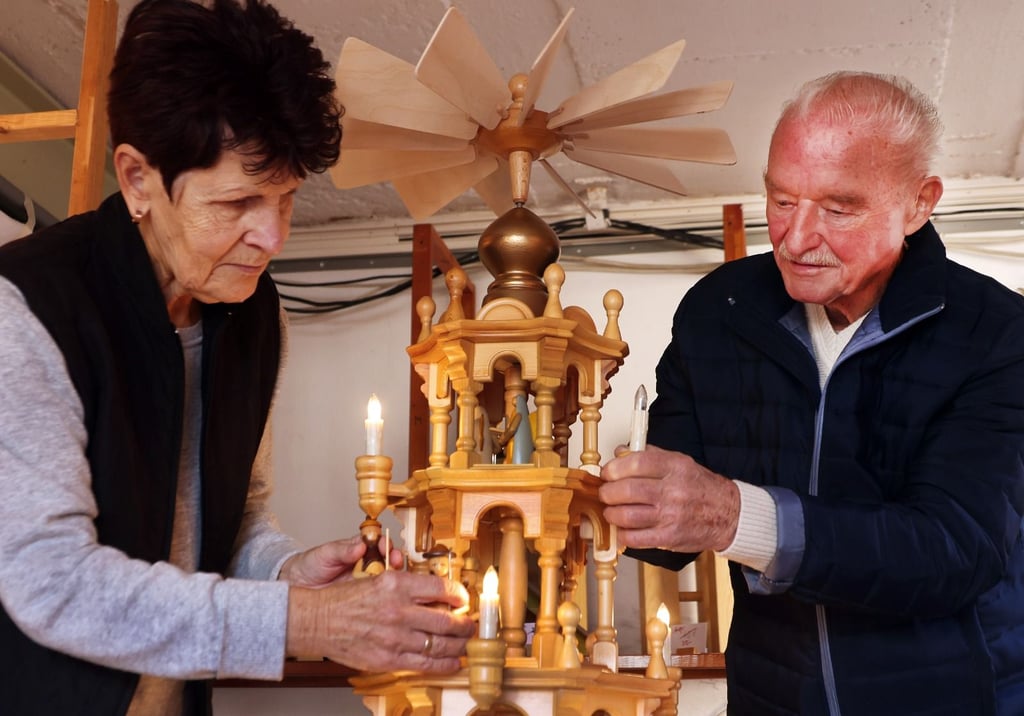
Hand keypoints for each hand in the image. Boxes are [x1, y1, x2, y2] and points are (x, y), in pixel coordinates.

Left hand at [279, 535, 402, 587]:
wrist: (297, 586)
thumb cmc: (311, 565)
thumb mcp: (325, 554)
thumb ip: (343, 550)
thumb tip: (360, 546)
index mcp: (358, 548)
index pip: (378, 542)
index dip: (385, 544)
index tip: (385, 547)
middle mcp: (365, 564)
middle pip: (388, 560)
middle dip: (395, 560)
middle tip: (395, 562)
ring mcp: (365, 581)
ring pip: (386, 578)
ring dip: (393, 578)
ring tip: (392, 579)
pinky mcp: (363, 597)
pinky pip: (377, 595)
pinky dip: (384, 595)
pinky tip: (385, 596)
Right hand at [287, 571, 475, 673]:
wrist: (318, 621)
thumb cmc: (345, 600)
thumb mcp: (379, 580)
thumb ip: (408, 587)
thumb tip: (437, 594)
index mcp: (397, 585)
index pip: (442, 588)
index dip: (460, 595)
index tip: (464, 598)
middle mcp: (399, 610)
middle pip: (447, 619)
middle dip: (465, 624)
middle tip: (471, 624)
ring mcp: (395, 637)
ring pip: (440, 643)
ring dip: (459, 644)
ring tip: (466, 642)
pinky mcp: (389, 658)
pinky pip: (425, 663)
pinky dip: (444, 663)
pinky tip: (453, 661)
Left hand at [599, 444, 739, 552]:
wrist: (728, 515)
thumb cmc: (701, 488)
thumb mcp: (680, 462)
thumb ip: (649, 455)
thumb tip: (620, 453)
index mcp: (675, 467)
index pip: (635, 463)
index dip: (613, 468)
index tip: (607, 473)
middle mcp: (673, 490)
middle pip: (626, 490)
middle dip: (607, 492)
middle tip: (605, 493)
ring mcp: (671, 515)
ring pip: (626, 515)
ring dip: (611, 513)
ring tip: (611, 510)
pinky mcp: (669, 537)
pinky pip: (635, 538)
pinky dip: (622, 534)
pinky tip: (622, 528)